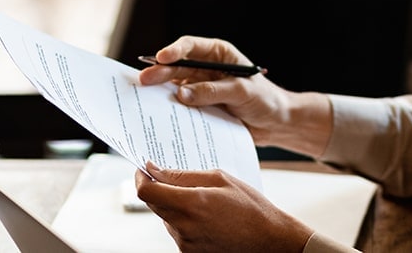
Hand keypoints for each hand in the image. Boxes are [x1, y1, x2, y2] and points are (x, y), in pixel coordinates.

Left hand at [136, 162, 313, 252]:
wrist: (270, 241)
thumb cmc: (251, 207)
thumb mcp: (220, 179)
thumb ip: (183, 175)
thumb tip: (154, 170)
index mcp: (191, 204)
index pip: (146, 191)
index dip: (140, 177)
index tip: (144, 168)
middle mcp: (184, 227)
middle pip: (153, 204)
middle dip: (159, 188)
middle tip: (176, 178)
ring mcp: (185, 243)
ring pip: (165, 217)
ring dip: (174, 205)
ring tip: (205, 201)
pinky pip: (177, 230)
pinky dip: (185, 220)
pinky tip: (208, 217)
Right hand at [138, 36, 331, 153]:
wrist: (275, 124)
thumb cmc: (265, 100)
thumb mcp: (242, 92)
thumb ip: (213, 91)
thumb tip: (182, 94)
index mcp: (218, 55)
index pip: (191, 47)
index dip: (175, 51)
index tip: (162, 58)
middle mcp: (205, 69)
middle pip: (177, 67)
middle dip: (160, 72)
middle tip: (144, 80)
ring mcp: (200, 88)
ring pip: (174, 87)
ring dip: (159, 92)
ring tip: (142, 98)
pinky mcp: (199, 108)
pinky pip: (180, 107)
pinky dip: (168, 110)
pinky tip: (155, 114)